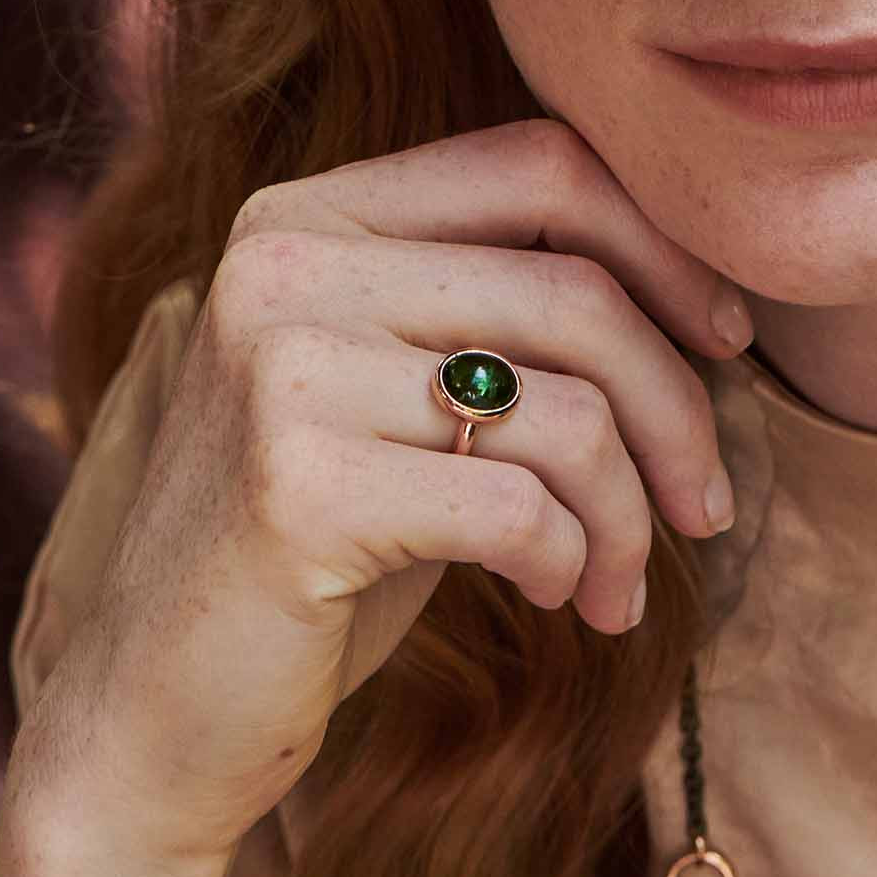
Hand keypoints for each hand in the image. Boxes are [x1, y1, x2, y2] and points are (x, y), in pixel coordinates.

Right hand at [15, 119, 749, 867]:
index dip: (664, 243)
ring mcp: (278, 366)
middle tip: (705, 505)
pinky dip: (573, 560)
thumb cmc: (325, 539)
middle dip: (679, 407)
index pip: (543, 162)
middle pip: (578, 292)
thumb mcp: (404, 389)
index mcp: (312, 211)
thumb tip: (717, 294)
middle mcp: (285, 262)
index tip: (724, 338)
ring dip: (632, 514)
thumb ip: (504, 306)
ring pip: (567, 409)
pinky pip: (522, 506)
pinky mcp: (295, 484)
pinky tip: (558, 598)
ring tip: (620, 583)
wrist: (152, 713)